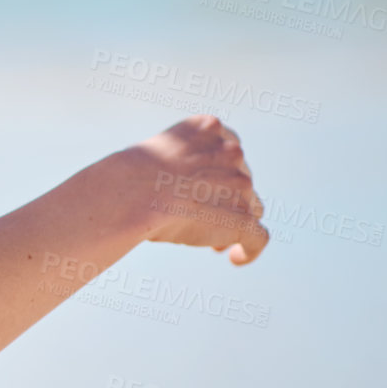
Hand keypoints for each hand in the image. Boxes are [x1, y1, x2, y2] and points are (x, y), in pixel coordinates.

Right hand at [126, 114, 269, 263]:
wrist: (134, 192)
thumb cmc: (129, 178)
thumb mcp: (155, 155)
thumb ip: (176, 164)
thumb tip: (176, 191)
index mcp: (209, 128)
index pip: (227, 151)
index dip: (220, 174)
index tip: (206, 191)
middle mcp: (231, 152)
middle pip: (241, 181)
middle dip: (226, 201)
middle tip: (205, 220)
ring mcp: (241, 185)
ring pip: (251, 208)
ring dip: (235, 224)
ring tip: (215, 245)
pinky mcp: (242, 218)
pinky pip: (257, 238)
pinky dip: (249, 250)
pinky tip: (235, 258)